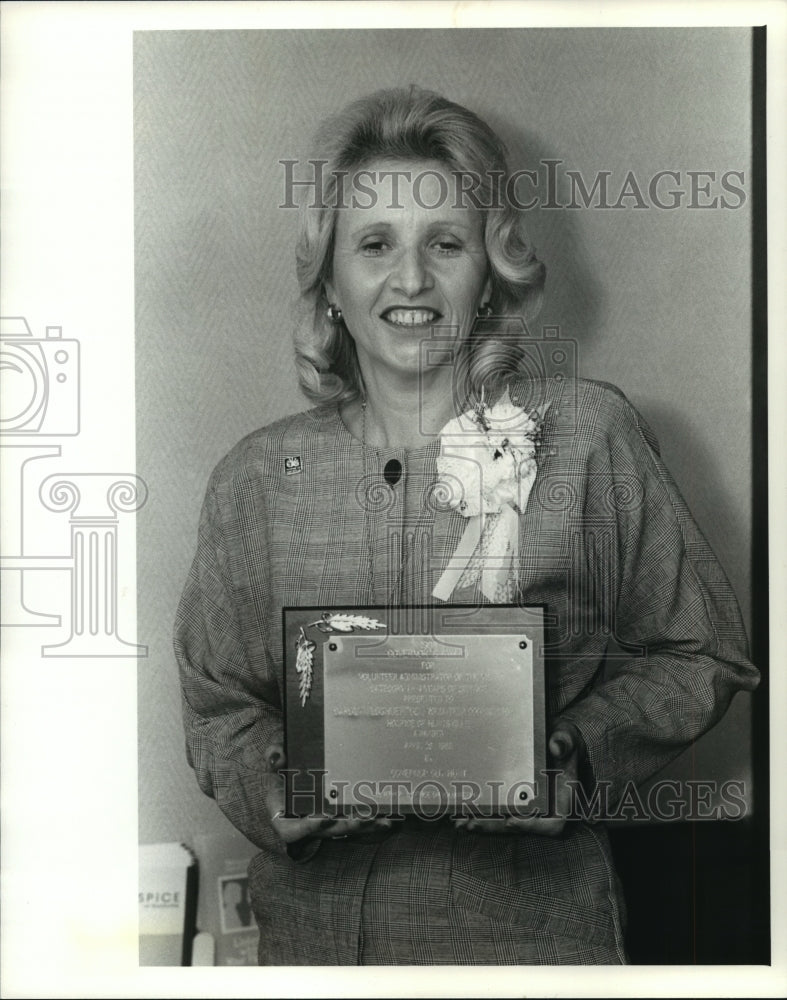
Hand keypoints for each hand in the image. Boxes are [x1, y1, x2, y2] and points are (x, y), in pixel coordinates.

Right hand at [262, 745, 392, 843]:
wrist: (296, 758)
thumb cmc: (286, 757)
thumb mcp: (277, 749)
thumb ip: (274, 752)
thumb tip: (277, 758)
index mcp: (283, 811)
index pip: (290, 830)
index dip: (306, 828)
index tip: (323, 818)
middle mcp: (304, 821)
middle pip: (325, 832)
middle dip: (345, 826)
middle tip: (362, 818)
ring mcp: (324, 821)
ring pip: (344, 830)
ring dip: (364, 827)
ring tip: (382, 820)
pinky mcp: (340, 816)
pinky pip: (355, 822)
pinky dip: (371, 821)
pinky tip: (388, 817)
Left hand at [451, 724, 580, 837]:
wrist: (554, 738)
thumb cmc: (563, 739)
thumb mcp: (567, 736)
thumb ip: (565, 741)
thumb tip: (556, 746)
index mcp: (563, 799)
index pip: (553, 824)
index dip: (532, 826)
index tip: (511, 821)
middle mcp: (545, 808)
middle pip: (520, 825)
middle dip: (495, 826)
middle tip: (471, 823)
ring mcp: (527, 806)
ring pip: (505, 822)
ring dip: (483, 823)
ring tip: (460, 821)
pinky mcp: (513, 800)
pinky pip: (498, 811)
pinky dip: (480, 813)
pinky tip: (460, 811)